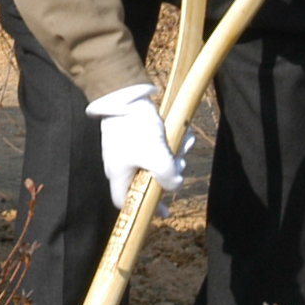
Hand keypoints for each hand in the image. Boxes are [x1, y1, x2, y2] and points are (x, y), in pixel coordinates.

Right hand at [88, 82, 184, 197]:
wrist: (125, 94)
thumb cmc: (135, 129)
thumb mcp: (155, 156)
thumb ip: (167, 176)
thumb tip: (175, 186)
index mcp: (119, 175)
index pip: (126, 201)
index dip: (144, 208)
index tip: (163, 210)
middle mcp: (122, 165)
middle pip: (146, 181)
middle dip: (167, 175)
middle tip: (180, 164)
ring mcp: (128, 150)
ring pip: (155, 162)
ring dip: (173, 156)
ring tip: (185, 144)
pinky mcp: (136, 136)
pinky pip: (156, 147)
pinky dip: (169, 144)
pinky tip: (182, 135)